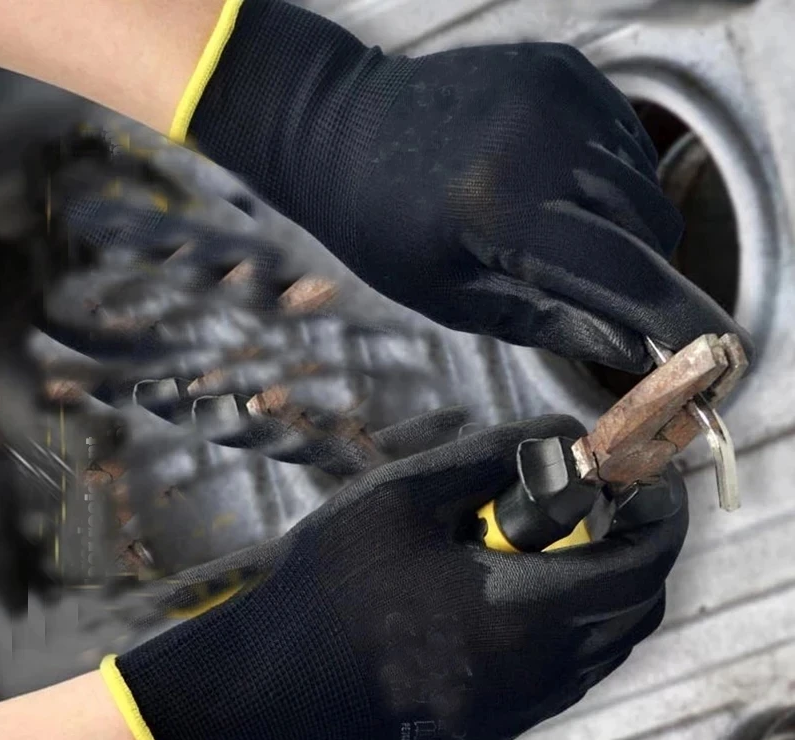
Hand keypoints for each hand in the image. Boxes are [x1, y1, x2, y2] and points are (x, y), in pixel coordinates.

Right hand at [107, 416, 687, 739]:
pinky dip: (571, 629)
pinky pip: (566, 677)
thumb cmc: (334, 576)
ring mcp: (516, 709)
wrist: (275, 678)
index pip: (638, 566)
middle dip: (634, 552)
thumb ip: (493, 455)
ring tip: (550, 546)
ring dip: (602, 591)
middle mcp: (535, 673)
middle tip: (594, 507)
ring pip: (603, 649)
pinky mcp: (492, 726)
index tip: (644, 483)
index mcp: (521, 611)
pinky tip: (516, 595)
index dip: (659, 518)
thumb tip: (559, 434)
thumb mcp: (405, 492)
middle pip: (633, 612)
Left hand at [187, 0, 752, 370]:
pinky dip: (607, 176)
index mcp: (501, 208)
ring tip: (552, 229)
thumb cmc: (380, 226)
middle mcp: (541, 138)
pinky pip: (623, 139)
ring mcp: (557, 91)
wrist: (338, 130)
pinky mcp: (563, 67)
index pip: (623, 272)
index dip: (681, 319)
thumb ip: (553, 320)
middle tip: (596, 290)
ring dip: (623, 225)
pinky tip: (551, 183)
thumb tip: (632, 350)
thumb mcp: (453, 296)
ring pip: (644, 184)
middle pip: (653, 226)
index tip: (719, 355)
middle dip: (643, 272)